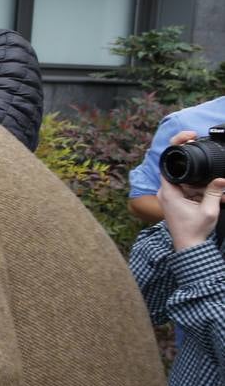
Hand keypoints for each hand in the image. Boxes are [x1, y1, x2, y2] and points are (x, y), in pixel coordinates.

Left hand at [158, 130, 224, 250]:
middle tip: (210, 171)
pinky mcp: (179, 200)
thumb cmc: (194, 231)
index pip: (167, 162)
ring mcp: (172, 196)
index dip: (177, 146)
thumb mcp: (208, 210)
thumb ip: (214, 192)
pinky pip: (190, 189)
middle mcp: (166, 191)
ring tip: (213, 197)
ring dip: (203, 183)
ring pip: (188, 179)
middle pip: (180, 168)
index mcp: (168, 191)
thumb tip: (222, 179)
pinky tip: (213, 198)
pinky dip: (201, 190)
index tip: (189, 137)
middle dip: (197, 168)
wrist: (189, 247)